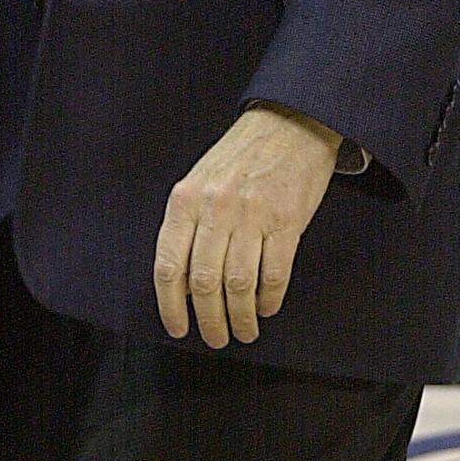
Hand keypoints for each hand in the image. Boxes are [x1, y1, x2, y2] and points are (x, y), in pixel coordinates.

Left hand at [153, 105, 339, 349]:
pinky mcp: (286, 222)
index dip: (170, 306)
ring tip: (243, 330)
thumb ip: (188, 225)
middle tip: (215, 338)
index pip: (168, 265)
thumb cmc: (242, 155)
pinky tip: (265, 306)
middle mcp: (215, 208)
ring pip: (238, 285)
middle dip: (209, 320)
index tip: (178, 328)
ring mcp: (252, 215)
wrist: (290, 122)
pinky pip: (273, 276)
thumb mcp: (201, 180)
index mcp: (187, 198)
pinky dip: (268, 299)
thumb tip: (182, 282)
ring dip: (240, 318)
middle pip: (204, 283)